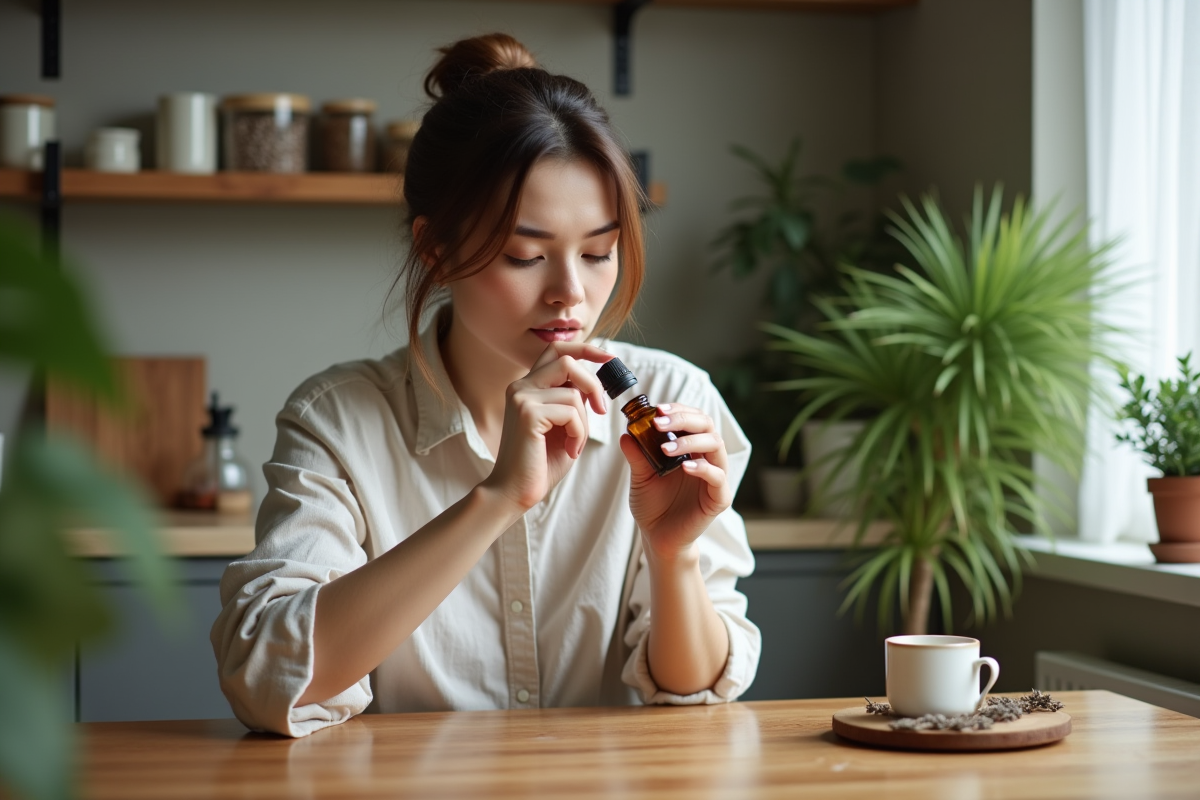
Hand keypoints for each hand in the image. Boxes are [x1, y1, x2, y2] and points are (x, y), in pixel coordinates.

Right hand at [482, 342, 611, 511]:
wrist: (514, 492)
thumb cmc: (540, 463)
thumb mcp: (563, 426)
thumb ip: (572, 402)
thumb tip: (593, 386)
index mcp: (527, 387)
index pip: (556, 351)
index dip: (585, 349)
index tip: (609, 358)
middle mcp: (521, 387)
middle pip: (567, 361)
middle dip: (593, 384)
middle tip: (602, 409)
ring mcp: (522, 398)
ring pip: (573, 393)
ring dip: (584, 423)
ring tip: (575, 444)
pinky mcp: (528, 413)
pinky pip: (571, 412)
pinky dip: (579, 433)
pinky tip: (569, 450)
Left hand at [619, 403, 732, 560]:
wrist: (657, 537)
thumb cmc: (652, 505)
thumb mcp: (640, 476)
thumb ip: (637, 455)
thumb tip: (626, 433)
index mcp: (691, 449)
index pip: (694, 419)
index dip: (679, 410)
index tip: (657, 409)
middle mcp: (706, 458)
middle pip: (708, 426)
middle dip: (684, 419)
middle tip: (659, 421)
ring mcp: (715, 478)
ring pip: (716, 446)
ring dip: (691, 441)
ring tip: (665, 448)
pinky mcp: (718, 499)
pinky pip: (718, 478)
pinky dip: (704, 468)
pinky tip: (685, 467)